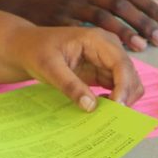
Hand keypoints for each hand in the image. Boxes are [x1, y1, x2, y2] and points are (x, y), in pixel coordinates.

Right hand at [0, 0, 157, 50]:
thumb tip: (148, 4)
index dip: (148, 5)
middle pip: (120, 5)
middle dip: (142, 22)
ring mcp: (71, 3)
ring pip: (104, 18)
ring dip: (125, 33)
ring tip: (142, 47)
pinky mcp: (59, 19)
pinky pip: (83, 32)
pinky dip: (99, 43)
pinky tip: (111, 53)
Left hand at [8, 24, 143, 108]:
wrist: (27, 47)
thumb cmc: (36, 51)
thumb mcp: (48, 67)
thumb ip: (70, 85)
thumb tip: (91, 107)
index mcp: (97, 39)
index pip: (122, 64)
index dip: (124, 87)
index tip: (118, 108)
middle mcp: (108, 48)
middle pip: (130, 76)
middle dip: (125, 97)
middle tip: (111, 118)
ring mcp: (107, 60)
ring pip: (128, 85)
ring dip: (121, 101)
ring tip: (104, 115)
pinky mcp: (102, 73)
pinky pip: (117, 90)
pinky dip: (114, 102)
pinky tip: (100, 110)